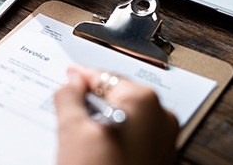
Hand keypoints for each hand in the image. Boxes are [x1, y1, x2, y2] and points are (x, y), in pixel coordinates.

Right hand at [55, 65, 178, 164]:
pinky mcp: (160, 158)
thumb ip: (69, 96)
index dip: (81, 75)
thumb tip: (71, 83)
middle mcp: (161, 117)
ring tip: (78, 126)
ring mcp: (164, 140)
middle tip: (69, 100)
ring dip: (101, 116)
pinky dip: (114, 133)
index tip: (69, 75)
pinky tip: (95, 144)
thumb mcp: (72, 130)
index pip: (104, 76)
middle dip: (92, 98)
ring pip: (124, 116)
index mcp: (143, 102)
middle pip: (117, 95)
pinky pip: (133, 134)